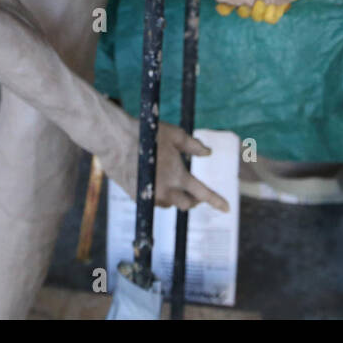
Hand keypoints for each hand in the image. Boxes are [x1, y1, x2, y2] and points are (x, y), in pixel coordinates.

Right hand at [99, 111, 229, 212]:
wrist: (115, 140)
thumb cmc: (148, 134)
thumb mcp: (175, 135)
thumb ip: (193, 146)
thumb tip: (208, 153)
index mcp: (178, 176)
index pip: (203, 193)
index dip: (216, 201)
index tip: (227, 208)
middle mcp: (166, 191)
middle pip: (187, 204)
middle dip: (194, 200)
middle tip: (196, 192)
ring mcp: (150, 196)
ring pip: (170, 203)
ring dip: (175, 196)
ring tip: (170, 179)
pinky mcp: (137, 197)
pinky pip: (154, 200)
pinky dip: (159, 193)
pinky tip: (154, 179)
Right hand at [216, 0, 317, 23]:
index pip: (228, 4)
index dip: (224, 8)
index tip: (224, 4)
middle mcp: (253, 0)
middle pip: (241, 12)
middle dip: (243, 8)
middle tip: (247, 1)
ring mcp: (265, 6)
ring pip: (255, 16)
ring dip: (256, 12)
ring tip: (262, 2)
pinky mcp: (278, 10)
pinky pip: (271, 19)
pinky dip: (271, 14)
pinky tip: (273, 6)